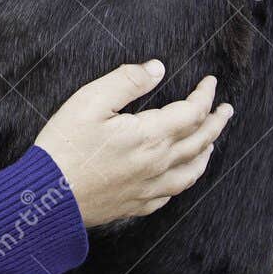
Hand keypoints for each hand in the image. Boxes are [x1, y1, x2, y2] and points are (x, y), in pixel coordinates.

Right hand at [34, 62, 231, 227]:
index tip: (209, 82)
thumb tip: (157, 68)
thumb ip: (126, 81)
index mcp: (151, 135)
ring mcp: (149, 187)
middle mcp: (158, 163)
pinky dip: (184, 179)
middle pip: (200, 142)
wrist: (46, 198)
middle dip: (216, 122)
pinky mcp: (136, 204)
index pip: (193, 112)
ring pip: (192, 171)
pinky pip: (171, 193)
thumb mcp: (89, 101)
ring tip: (211, 142)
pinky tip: (180, 174)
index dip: (205, 95)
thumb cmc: (64, 147)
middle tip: (226, 110)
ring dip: (206, 152)